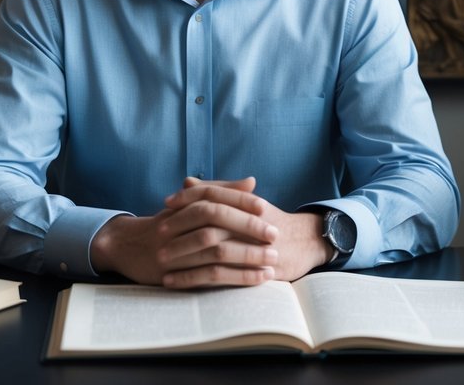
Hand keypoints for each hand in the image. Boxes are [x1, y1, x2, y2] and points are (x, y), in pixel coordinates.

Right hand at [90, 177, 279, 287]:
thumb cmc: (165, 226)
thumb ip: (219, 192)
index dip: (238, 200)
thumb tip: (251, 181)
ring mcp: (171, 249)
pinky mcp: (173, 273)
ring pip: (214, 249)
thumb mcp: (187, 206)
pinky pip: (209, 276)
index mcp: (181, 205)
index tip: (264, 207)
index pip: (212, 197)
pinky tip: (257, 279)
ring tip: (273, 259)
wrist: (126, 248)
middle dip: (247, 227)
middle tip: (274, 234)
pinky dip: (237, 277)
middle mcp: (174, 224)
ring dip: (247, 255)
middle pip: (214, 219)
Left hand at [173, 178, 331, 282]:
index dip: (188, 197)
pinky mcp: (254, 270)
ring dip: (184, 255)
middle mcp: (250, 222)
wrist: (304, 243)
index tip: (167, 203)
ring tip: (161, 261)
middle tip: (159, 233)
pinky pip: (219, 277)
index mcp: (246, 203)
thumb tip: (187, 182)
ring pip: (213, 250)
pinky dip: (193, 279)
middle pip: (209, 220)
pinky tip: (173, 281)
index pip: (212, 195)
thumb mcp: (245, 204)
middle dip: (181, 227)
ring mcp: (254, 247)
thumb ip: (218, 193)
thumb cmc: (268, 222)